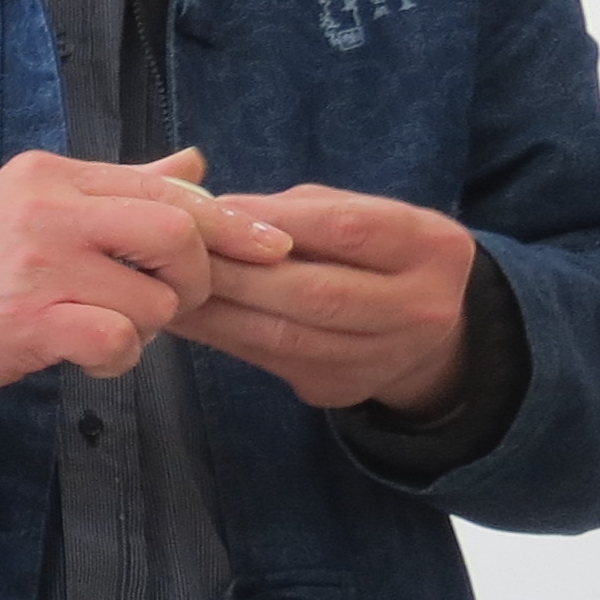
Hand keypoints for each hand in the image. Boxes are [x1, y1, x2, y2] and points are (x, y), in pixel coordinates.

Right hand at [0, 148, 292, 398]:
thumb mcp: (33, 204)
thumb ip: (118, 187)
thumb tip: (195, 164)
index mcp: (55, 175)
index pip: (169, 191)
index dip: (231, 224)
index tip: (272, 248)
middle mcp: (48, 210)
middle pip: (179, 236)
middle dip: (197, 281)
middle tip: (172, 304)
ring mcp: (37, 266)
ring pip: (153, 301)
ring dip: (147, 329)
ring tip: (104, 330)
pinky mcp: (26, 322)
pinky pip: (117, 342)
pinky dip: (118, 358)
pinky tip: (86, 356)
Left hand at [172, 185, 475, 411]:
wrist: (424, 334)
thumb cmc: (374, 252)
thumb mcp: (357, 213)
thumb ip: (295, 211)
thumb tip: (214, 212)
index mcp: (431, 247)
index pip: (346, 229)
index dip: (273, 223)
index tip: (215, 212)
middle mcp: (420, 308)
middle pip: (315, 293)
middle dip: (236, 274)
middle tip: (177, 256)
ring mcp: (384, 358)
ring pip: (286, 337)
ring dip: (216, 313)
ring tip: (167, 289)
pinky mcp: (342, 388)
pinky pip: (271, 361)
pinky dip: (221, 337)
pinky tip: (185, 318)